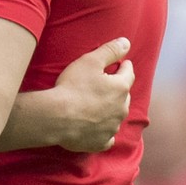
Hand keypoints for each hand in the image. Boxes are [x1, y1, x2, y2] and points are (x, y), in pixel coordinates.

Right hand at [54, 37, 133, 152]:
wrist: (57, 117)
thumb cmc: (73, 86)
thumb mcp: (90, 61)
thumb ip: (110, 51)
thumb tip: (126, 42)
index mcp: (120, 88)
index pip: (128, 73)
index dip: (124, 66)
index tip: (122, 63)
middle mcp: (121, 109)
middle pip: (123, 95)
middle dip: (118, 88)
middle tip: (106, 82)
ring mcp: (112, 128)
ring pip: (116, 116)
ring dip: (111, 109)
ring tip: (99, 104)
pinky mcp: (101, 142)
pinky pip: (108, 136)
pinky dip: (104, 131)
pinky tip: (97, 127)